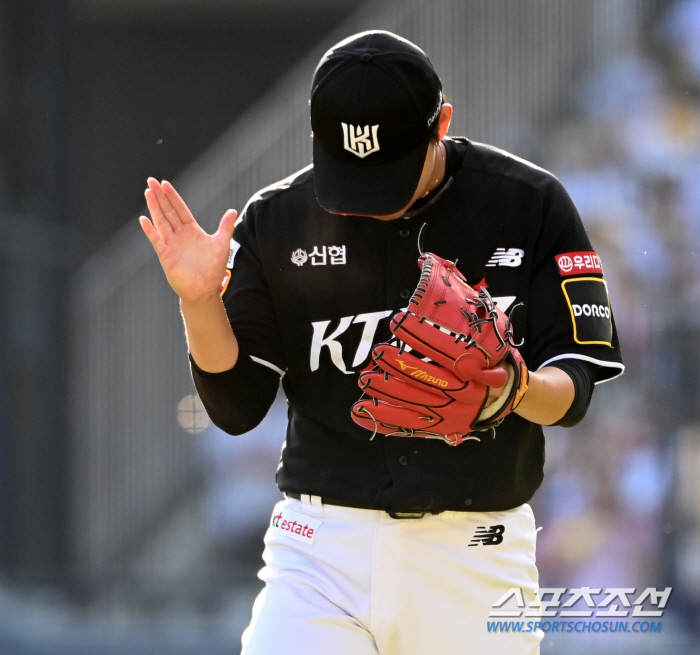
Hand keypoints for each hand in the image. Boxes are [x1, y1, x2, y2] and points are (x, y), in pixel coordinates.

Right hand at [139, 178, 237, 303]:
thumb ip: (225, 227)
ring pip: (161, 221)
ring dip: (154, 207)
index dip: (173, 197)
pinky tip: (144, 219)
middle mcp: (180, 235)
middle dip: (160, 196)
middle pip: (168, 211)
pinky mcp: (166, 255)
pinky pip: (156, 240)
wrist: (204, 290)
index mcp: (192, 231)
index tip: (165, 183)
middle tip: (151, 180)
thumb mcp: (222, 244)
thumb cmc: (213, 270)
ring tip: (148, 192)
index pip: (180, 209)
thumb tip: (233, 211)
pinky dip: (150, 230)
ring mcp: (171, 244)